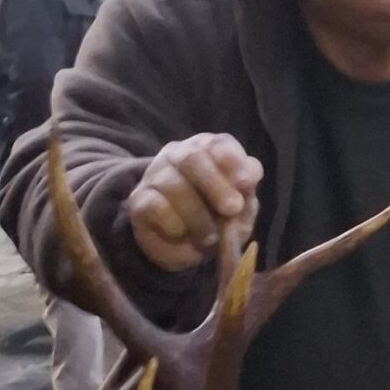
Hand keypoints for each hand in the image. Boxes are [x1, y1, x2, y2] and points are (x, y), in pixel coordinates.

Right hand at [128, 135, 263, 273]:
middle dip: (216, 184)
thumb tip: (250, 178)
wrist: (182, 246)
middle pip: (193, 157)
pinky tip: (182, 234)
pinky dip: (174, 224)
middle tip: (232, 209)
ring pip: (173, 184)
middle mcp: (178, 155)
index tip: (248, 183)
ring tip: (210, 237)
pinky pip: (156, 206)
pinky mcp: (139, 199)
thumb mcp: (239, 212)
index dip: (233, 161)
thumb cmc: (216, 220)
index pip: (218, 144)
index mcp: (208, 151)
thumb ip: (247, 195)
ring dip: (197, 215)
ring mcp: (155, 175)